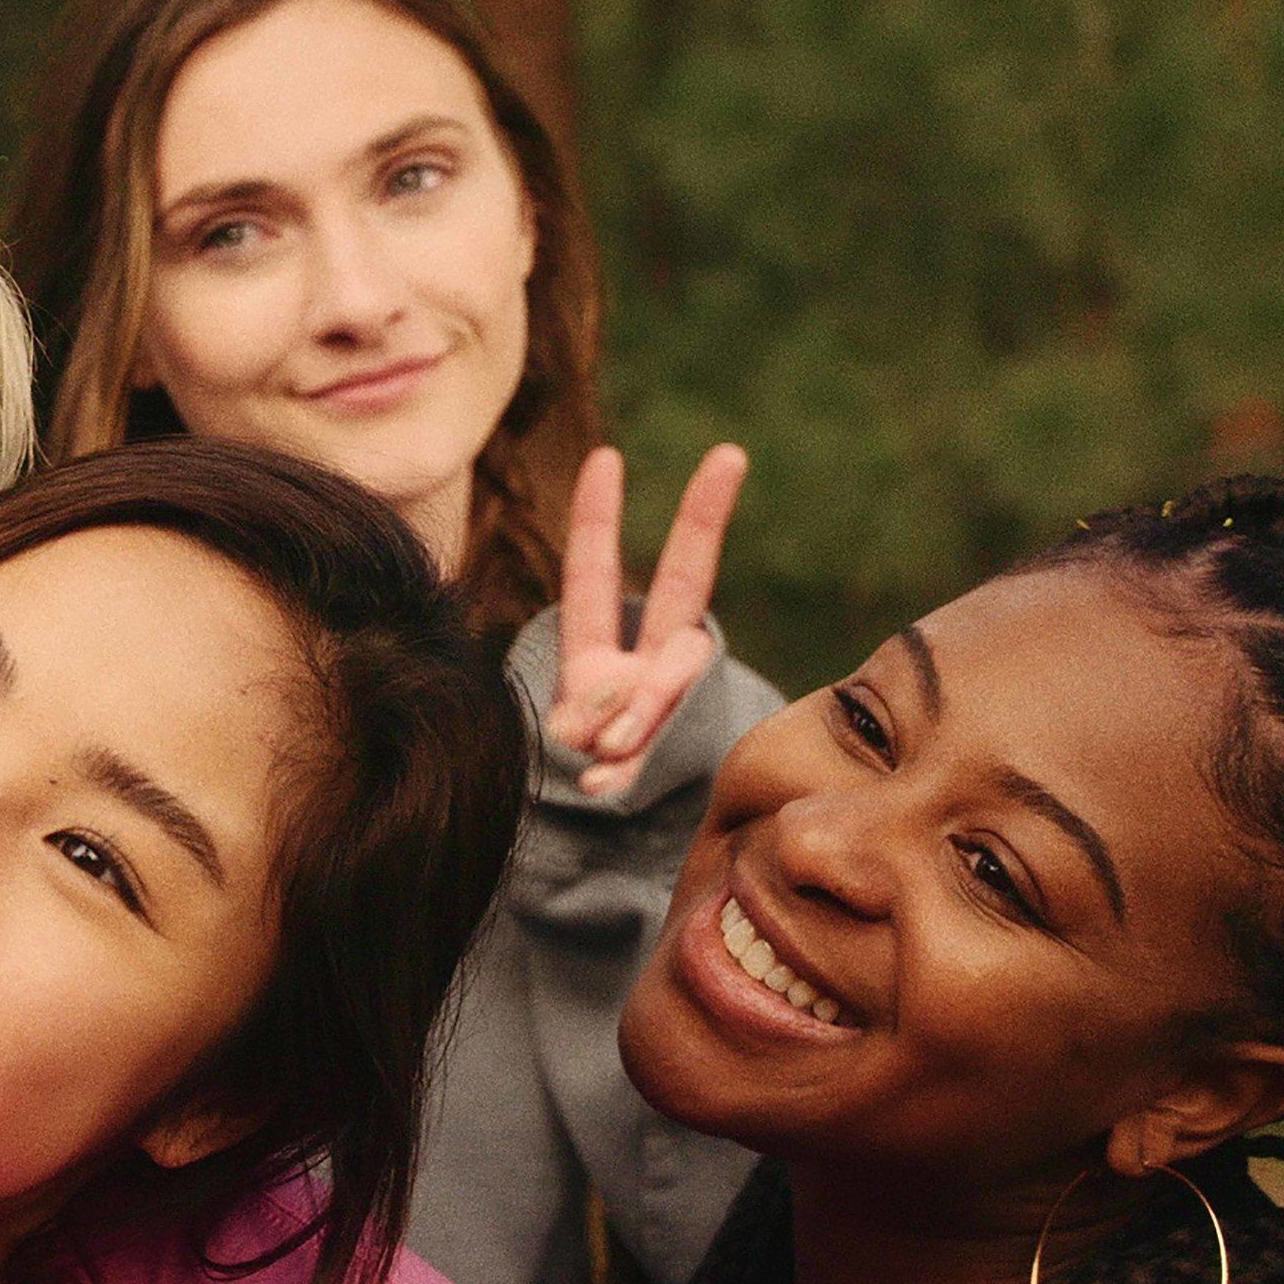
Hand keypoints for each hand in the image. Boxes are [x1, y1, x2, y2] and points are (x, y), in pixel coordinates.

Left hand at [545, 443, 747, 799]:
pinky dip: (619, 769)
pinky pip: (657, 743)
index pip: (594, 569)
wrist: (603, 829)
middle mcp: (645, 658)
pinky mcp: (675, 746)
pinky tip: (596, 782)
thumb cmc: (567, 768)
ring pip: (667, 678)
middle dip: (703, 514)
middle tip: (727, 454)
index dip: (597, 516)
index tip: (606, 456)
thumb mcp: (556, 732)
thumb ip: (578, 722)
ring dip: (635, 709)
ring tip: (604, 746)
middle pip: (682, 580)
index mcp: (597, 642)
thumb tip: (607, 732)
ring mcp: (666, 698)